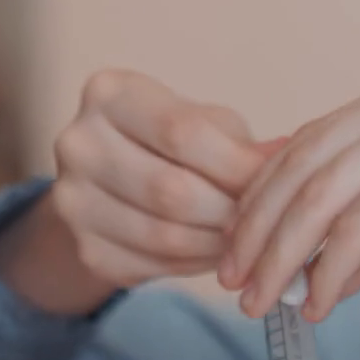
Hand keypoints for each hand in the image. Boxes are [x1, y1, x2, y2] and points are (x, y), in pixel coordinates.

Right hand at [40, 70, 274, 297]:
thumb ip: (240, 144)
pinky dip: (194, 265)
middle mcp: (77, 143)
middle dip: (229, 211)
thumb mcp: (204, 123)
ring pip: (163, 236)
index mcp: (108, 93)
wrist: (109, 179)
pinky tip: (214, 253)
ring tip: (247, 239)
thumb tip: (287, 162)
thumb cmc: (169, 141)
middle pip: (170, 190)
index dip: (235, 164)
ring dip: (217, 245)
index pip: (181, 132)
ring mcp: (72, 199)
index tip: (274, 181)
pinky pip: (152, 265)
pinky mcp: (83, 247)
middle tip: (264, 220)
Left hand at [221, 64, 359, 320]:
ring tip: (259, 301)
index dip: (262, 198)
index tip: (236, 247)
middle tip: (232, 283)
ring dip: (280, 256)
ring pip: (318, 197)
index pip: (305, 144)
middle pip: (299, 167)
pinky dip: (329, 270)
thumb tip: (300, 278)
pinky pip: (358, 225)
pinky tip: (317, 303)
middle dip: (257, 230)